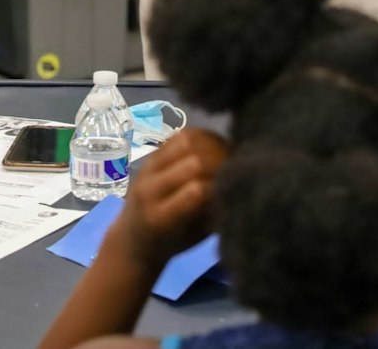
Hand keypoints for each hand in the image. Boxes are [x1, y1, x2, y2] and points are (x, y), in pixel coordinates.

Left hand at [108, 128, 227, 269]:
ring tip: (227, 154)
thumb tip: (243, 187)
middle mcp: (150, 189)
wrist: (134, 238)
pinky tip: (215, 147)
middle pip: (194, 161)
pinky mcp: (151, 154)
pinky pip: (179, 135)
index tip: (237, 187)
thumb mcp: (198, 237)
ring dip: (213, 144)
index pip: (197, 191)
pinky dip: (202, 137)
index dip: (222, 186)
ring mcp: (148, 168)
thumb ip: (216, 212)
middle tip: (238, 167)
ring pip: (186, 140)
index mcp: (160, 219)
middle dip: (222, 162)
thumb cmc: (174, 243)